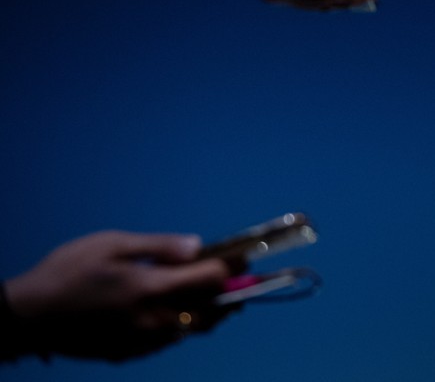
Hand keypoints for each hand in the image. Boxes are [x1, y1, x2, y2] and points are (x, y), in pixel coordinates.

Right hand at [4, 230, 234, 360]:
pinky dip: (184, 326)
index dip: (231, 267)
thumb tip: (197, 246)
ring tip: (221, 297)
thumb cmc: (68, 272)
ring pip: (192, 330)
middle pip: (209, 312)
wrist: (28, 316)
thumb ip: (159, 247)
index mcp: (150, 288)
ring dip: (212, 313)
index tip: (244, 258)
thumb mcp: (112, 244)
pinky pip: (169, 340)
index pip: (208, 280)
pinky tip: (182, 312)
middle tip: (242, 280)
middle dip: (231, 295)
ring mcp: (142, 341)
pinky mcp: (130, 353)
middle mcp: (153, 320)